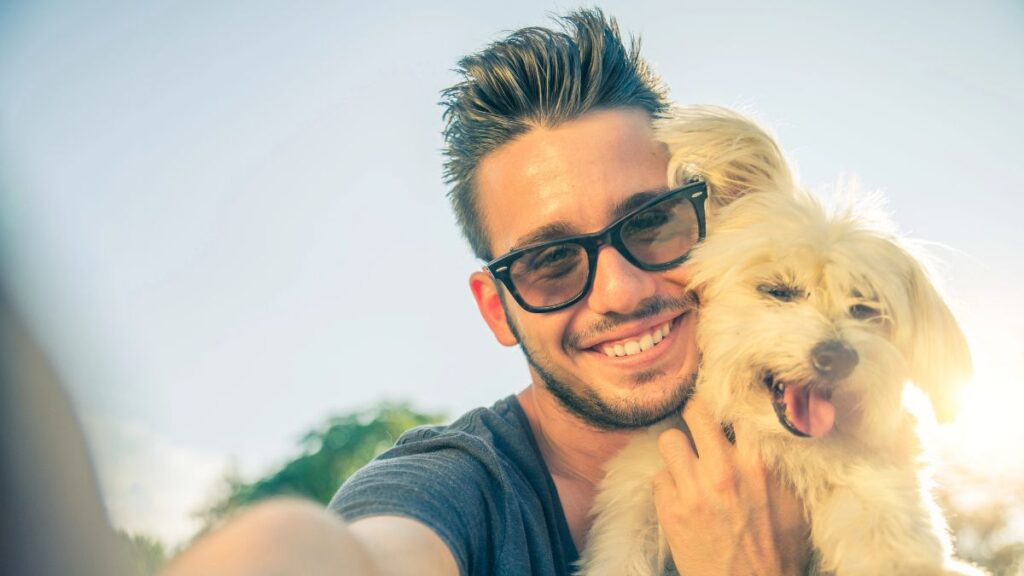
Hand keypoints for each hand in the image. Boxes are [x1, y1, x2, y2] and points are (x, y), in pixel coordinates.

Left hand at [653, 398, 809, 574]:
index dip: (728, 401)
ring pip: (668, 439)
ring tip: (686, 461)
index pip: (736, 408)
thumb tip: (770, 434)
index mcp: (758, 464)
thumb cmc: (778, 551)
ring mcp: (692, 489)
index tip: (724, 400)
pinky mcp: (670, 510)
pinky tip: (681, 495)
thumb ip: (778, 465)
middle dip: (694, 411)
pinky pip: (658, 476)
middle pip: (694, 411)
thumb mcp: (794, 503)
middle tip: (695, 418)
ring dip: (677, 449)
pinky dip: (668, 483)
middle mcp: (722, 470)